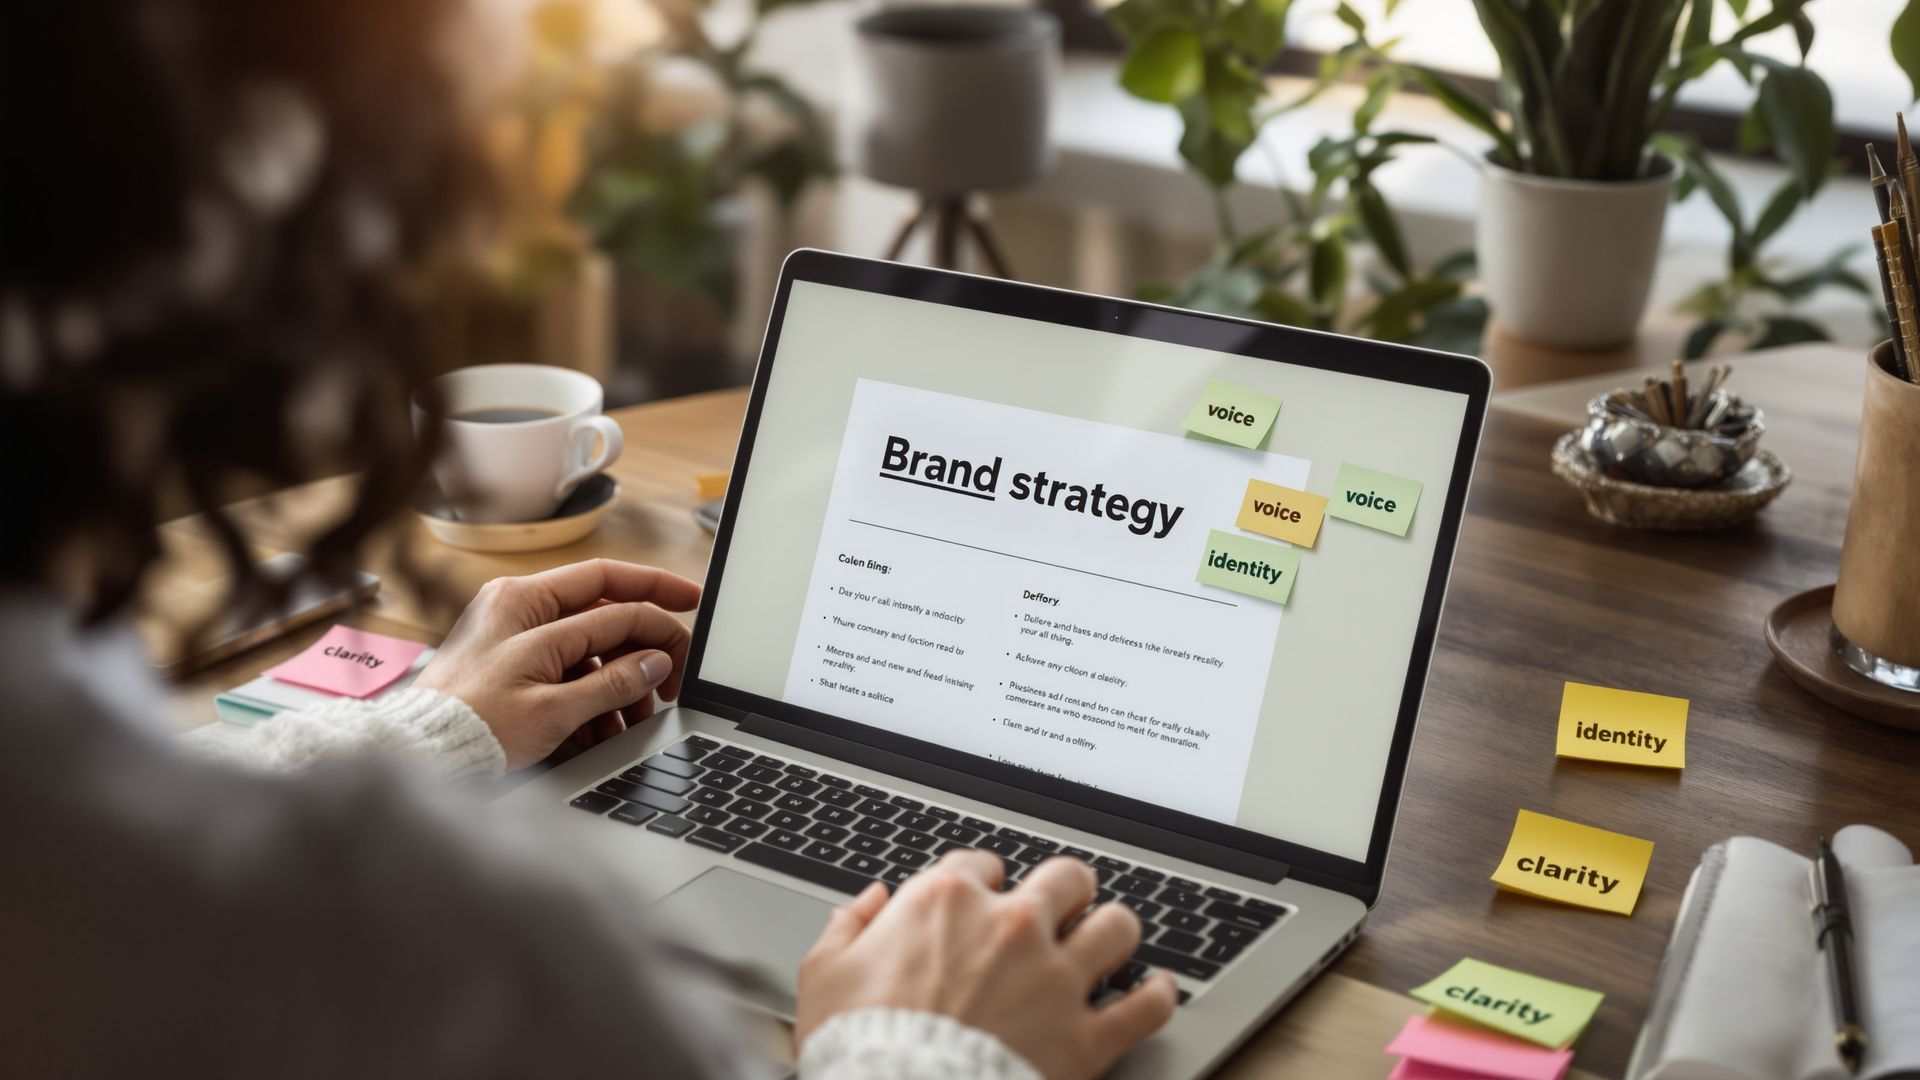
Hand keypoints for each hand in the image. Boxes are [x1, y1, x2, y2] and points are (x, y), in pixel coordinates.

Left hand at [414, 559, 700, 769]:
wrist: (420, 755)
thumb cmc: (472, 729)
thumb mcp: (553, 710)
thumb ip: (612, 682)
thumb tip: (655, 662)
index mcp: (524, 603)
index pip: (611, 591)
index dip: (658, 598)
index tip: (692, 606)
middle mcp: (517, 608)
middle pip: (602, 613)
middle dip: (642, 648)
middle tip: (671, 677)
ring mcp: (511, 633)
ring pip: (588, 645)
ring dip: (618, 681)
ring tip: (635, 718)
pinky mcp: (509, 660)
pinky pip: (565, 666)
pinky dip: (590, 693)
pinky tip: (603, 727)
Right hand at [795, 851, 1177, 1079]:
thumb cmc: (859, 1046)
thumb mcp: (825, 977)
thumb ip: (848, 929)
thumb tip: (867, 904)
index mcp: (946, 903)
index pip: (980, 864)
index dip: (982, 881)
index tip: (982, 898)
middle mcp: (1010, 927)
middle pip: (1066, 879)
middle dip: (1066, 890)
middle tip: (1063, 906)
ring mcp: (1054, 979)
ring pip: (1117, 926)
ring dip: (1116, 929)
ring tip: (1112, 938)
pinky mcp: (1085, 1036)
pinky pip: (1145, 1006)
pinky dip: (1157, 995)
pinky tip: (1157, 989)